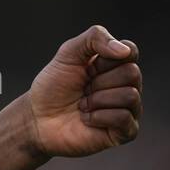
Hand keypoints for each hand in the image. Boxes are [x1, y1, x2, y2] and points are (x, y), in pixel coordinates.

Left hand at [25, 25, 141, 158]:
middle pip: (132, 73)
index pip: (130, 51)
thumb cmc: (52, 87)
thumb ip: (94, 38)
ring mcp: (128, 109)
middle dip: (99, 81)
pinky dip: (98, 117)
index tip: (88, 66)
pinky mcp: (125, 131)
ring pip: (130, 95)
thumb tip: (125, 51)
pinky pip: (124, 118)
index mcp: (114, 65)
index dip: (106, 58)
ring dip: (97, 100)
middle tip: (83, 89)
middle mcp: (125, 86)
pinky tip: (86, 119)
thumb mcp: (67, 53)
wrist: (37, 118)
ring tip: (82, 105)